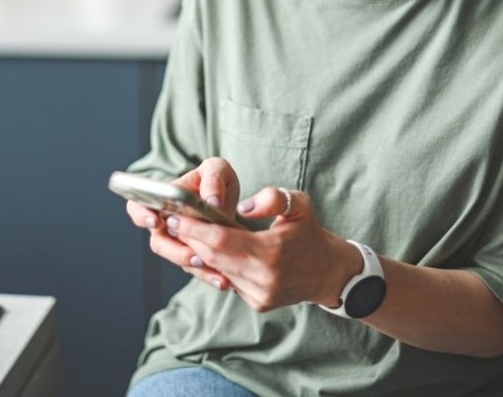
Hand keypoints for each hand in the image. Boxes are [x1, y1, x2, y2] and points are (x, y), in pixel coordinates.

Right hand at [125, 158, 241, 289]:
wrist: (230, 200)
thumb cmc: (215, 180)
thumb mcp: (218, 170)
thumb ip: (213, 179)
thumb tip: (211, 201)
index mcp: (162, 199)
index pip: (138, 206)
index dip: (141, 215)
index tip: (155, 221)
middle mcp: (166, 223)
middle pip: (158, 241)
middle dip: (173, 251)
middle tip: (192, 254)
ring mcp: (179, 242)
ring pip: (177, 259)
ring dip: (191, 265)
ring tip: (208, 264)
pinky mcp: (195, 256)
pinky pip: (196, 270)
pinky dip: (208, 275)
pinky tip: (223, 280)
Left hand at [169, 186, 360, 311]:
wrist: (328, 272)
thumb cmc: (310, 232)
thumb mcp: (299, 204)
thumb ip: (272, 198)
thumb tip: (243, 206)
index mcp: (272, 252)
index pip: (221, 241)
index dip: (195, 229)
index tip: (176, 216)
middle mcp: (264, 278)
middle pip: (214, 257)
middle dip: (191, 238)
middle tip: (174, 220)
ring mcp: (260, 295)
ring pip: (218, 270)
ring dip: (200, 252)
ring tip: (187, 233)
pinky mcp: (258, 303)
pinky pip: (229, 281)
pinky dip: (217, 266)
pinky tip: (208, 251)